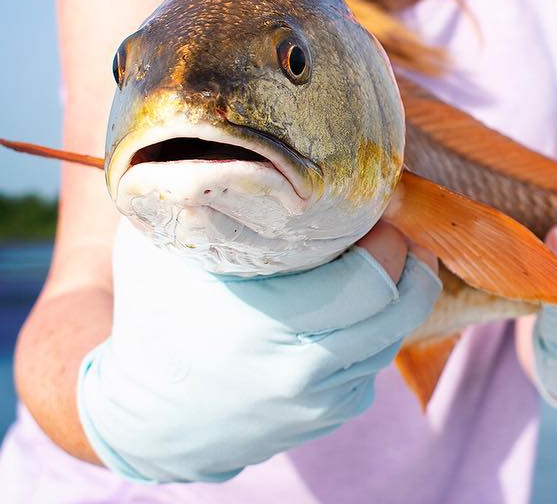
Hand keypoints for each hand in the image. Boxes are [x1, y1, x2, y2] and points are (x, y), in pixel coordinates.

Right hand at [77, 217, 441, 482]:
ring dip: (395, 298)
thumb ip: (197, 194)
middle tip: (401, 231)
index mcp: (270, 323)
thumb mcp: (159, 249)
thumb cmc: (153, 318)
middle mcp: (304, 369)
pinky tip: (349, 311)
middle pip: (402, 308)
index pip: (373, 277)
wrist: (144, 419)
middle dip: (412, 261)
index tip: (376, 207)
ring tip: (381, 262)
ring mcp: (319, 402)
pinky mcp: (327, 419)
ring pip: (393, 337)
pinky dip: (371, 335)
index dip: (387, 235)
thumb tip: (227, 136)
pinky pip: (373, 366)